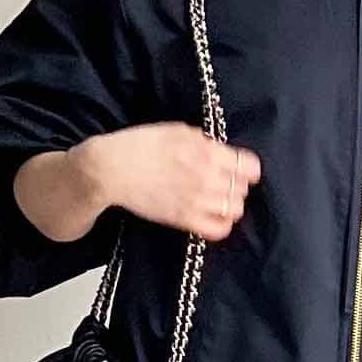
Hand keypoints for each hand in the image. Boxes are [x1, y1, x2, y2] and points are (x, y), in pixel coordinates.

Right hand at [72, 124, 261, 241]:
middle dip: (236, 186)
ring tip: (217, 201)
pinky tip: (213, 218)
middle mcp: (206, 176)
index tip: (242, 170)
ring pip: (234, 209)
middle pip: (242, 189)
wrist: (112, 168)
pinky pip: (218, 230)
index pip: (248, 166)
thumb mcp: (177, 131)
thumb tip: (221, 152)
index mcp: (206, 151)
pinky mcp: (184, 219)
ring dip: (230, 205)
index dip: (248, 169)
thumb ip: (204, 142)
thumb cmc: (141, 144)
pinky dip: (222, 225)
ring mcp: (197, 200)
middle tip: (224, 185)